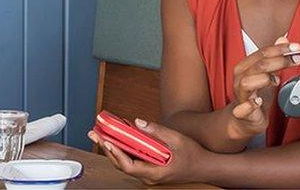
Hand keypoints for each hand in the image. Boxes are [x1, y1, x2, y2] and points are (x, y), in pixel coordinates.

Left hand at [88, 119, 206, 185]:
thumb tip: (138, 122)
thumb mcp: (177, 139)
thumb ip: (156, 131)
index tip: (106, 141)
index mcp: (154, 172)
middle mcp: (148, 177)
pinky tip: (120, 138)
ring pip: (125, 163)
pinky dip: (124, 150)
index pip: (128, 165)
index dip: (115, 153)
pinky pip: (133, 161)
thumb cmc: (193, 155)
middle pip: (122, 164)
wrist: (204, 167)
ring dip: (113, 149)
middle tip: (95, 133)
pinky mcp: (149, 171)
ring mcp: (148, 176)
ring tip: (102, 134)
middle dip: (107, 148)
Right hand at [228, 36, 299, 139]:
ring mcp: (239, 95)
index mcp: (245, 67)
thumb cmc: (255, 94)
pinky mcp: (241, 113)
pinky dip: (249, 105)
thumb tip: (283, 39)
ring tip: (276, 81)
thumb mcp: (268, 73)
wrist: (244, 119)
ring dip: (263, 80)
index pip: (262, 53)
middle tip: (295, 60)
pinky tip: (258, 102)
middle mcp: (240, 79)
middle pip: (258, 65)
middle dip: (279, 61)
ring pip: (246, 82)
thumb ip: (275, 57)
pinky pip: (241, 108)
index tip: (296, 47)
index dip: (280, 49)